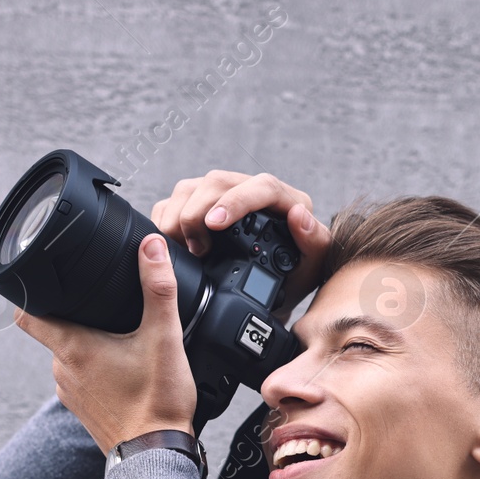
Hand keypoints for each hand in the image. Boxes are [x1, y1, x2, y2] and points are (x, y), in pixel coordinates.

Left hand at [15, 234, 196, 454]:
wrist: (156, 457)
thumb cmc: (156, 404)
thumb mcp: (164, 338)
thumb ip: (157, 289)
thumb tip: (151, 248)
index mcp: (72, 347)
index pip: (26, 313)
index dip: (28, 291)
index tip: (39, 279)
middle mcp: (62, 371)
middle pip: (55, 329)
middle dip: (75, 315)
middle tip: (104, 307)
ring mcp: (70, 393)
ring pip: (71, 355)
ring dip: (89, 344)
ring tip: (121, 339)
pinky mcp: (84, 409)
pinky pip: (83, 378)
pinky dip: (97, 368)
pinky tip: (124, 369)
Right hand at [150, 170, 331, 320]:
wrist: (268, 296)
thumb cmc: (292, 281)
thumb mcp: (311, 269)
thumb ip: (314, 243)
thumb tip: (298, 215)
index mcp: (285, 201)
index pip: (261, 186)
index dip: (235, 201)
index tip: (215, 224)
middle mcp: (252, 192)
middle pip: (218, 181)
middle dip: (198, 211)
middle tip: (196, 248)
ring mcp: (223, 198)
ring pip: (192, 188)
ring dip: (179, 216)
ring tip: (182, 248)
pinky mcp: (200, 207)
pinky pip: (174, 201)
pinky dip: (165, 220)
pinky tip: (170, 244)